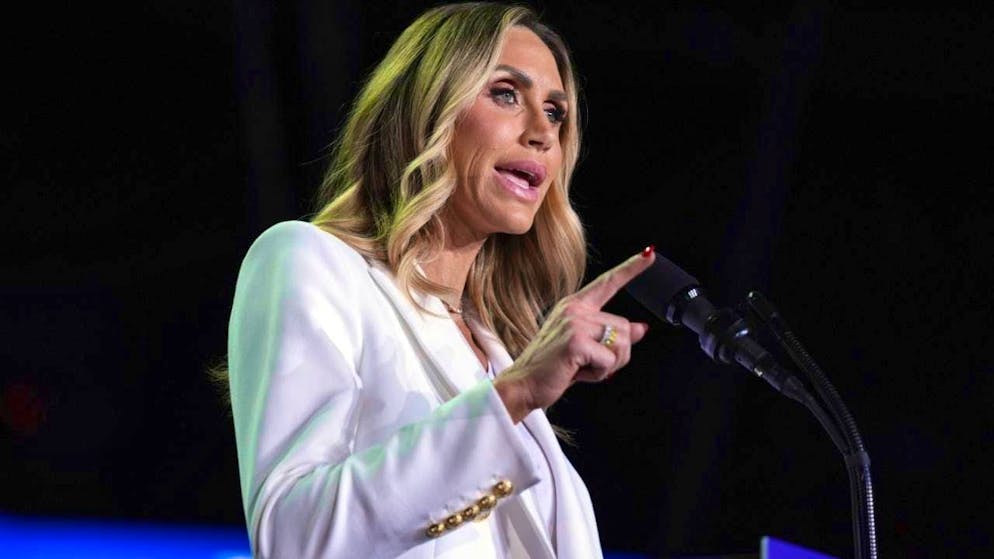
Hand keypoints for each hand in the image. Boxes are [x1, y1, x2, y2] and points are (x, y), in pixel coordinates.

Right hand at [494, 247, 655, 422]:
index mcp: (575, 306)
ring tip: (581, 367)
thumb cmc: (552, 369)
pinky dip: (599, 374)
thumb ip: (612, 336)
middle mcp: (574, 309)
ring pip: (621, 344)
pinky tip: (577, 372)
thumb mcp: (586, 349)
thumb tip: (642, 328)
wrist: (523, 385)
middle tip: (589, 364)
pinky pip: (609, 360)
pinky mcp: (575, 341)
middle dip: (617, 355)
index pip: (608, 283)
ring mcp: (574, 323)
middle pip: (625, 327)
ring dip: (608, 365)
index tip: (650, 254)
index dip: (631, 268)